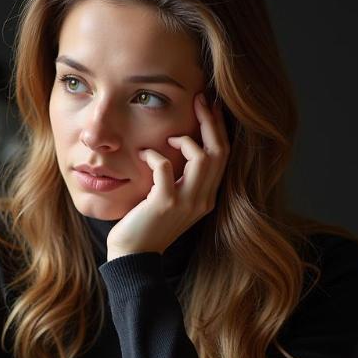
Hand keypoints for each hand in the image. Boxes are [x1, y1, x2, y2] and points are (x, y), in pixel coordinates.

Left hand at [106, 93, 230, 259]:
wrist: (133, 257)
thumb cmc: (146, 226)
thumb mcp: (172, 201)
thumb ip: (180, 180)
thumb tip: (177, 147)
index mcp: (206, 197)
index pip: (223, 157)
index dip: (218, 129)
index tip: (210, 107)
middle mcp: (202, 199)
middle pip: (219, 152)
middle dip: (210, 122)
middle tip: (199, 100)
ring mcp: (186, 202)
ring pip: (203, 158)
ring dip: (185, 140)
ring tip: (168, 138)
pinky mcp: (165, 203)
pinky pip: (165, 168)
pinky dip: (155, 156)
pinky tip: (143, 155)